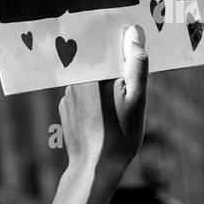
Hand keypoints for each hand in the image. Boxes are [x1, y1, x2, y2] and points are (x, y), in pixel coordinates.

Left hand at [57, 25, 147, 191]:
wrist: (95, 169)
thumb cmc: (121, 134)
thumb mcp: (137, 98)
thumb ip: (136, 64)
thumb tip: (133, 34)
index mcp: (94, 72)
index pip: (107, 44)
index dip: (122, 40)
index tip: (135, 37)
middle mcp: (76, 79)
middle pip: (99, 61)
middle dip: (116, 63)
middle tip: (133, 70)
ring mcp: (68, 94)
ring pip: (91, 79)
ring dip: (104, 81)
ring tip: (120, 97)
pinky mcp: (66, 109)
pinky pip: (83, 95)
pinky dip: (94, 98)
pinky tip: (106, 113)